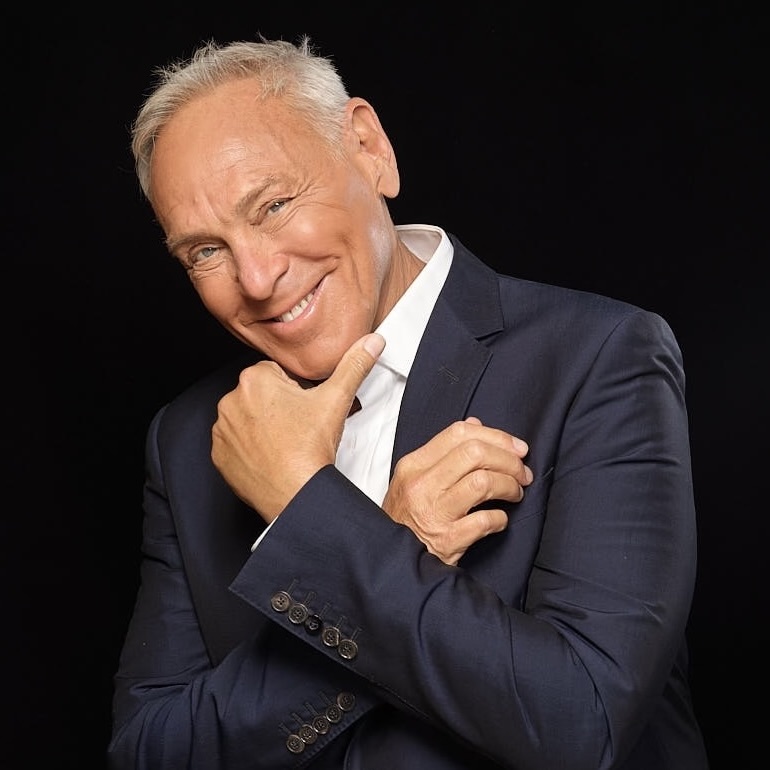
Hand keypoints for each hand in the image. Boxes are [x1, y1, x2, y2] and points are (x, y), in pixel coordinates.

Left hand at [211, 333, 385, 521]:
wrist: (295, 495)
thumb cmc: (311, 449)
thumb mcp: (336, 399)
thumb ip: (354, 364)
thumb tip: (372, 341)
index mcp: (254, 379)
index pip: (277, 374)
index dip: (295, 391)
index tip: (305, 409)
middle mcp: (230, 400)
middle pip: (261, 395)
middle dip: (278, 406)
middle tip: (298, 426)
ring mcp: (222, 430)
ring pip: (247, 418)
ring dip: (262, 426)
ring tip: (285, 442)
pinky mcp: (218, 455)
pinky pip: (234, 443)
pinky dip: (248, 448)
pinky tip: (270, 455)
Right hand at [382, 417, 532, 564]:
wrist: (391, 561)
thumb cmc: (405, 518)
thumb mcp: (413, 479)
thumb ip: (444, 451)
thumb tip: (475, 424)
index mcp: (413, 465)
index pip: (458, 433)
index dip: (495, 436)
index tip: (516, 447)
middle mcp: (421, 485)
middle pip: (475, 453)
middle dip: (508, 460)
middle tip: (522, 472)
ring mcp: (433, 512)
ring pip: (483, 482)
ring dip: (509, 485)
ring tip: (515, 493)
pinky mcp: (446, 540)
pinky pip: (485, 521)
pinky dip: (501, 519)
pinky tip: (500, 520)